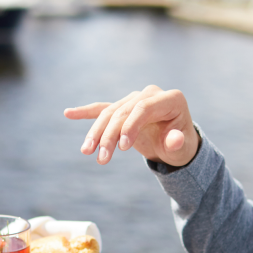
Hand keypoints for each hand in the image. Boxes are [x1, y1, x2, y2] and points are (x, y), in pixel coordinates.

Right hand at [64, 85, 198, 166]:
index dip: (130, 126)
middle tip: (102, 159)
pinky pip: (102, 109)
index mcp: (170, 99)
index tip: (122, 148)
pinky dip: (86, 112)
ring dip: (96, 133)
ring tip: (86, 151)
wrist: (176, 142)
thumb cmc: (181, 144)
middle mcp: (150, 94)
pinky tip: (68, 113)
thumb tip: (172, 139)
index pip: (143, 108)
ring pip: (110, 113)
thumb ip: (178, 142)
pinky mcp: (123, 108)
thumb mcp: (183, 147)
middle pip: (123, 112)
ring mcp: (135, 98)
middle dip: (109, 135)